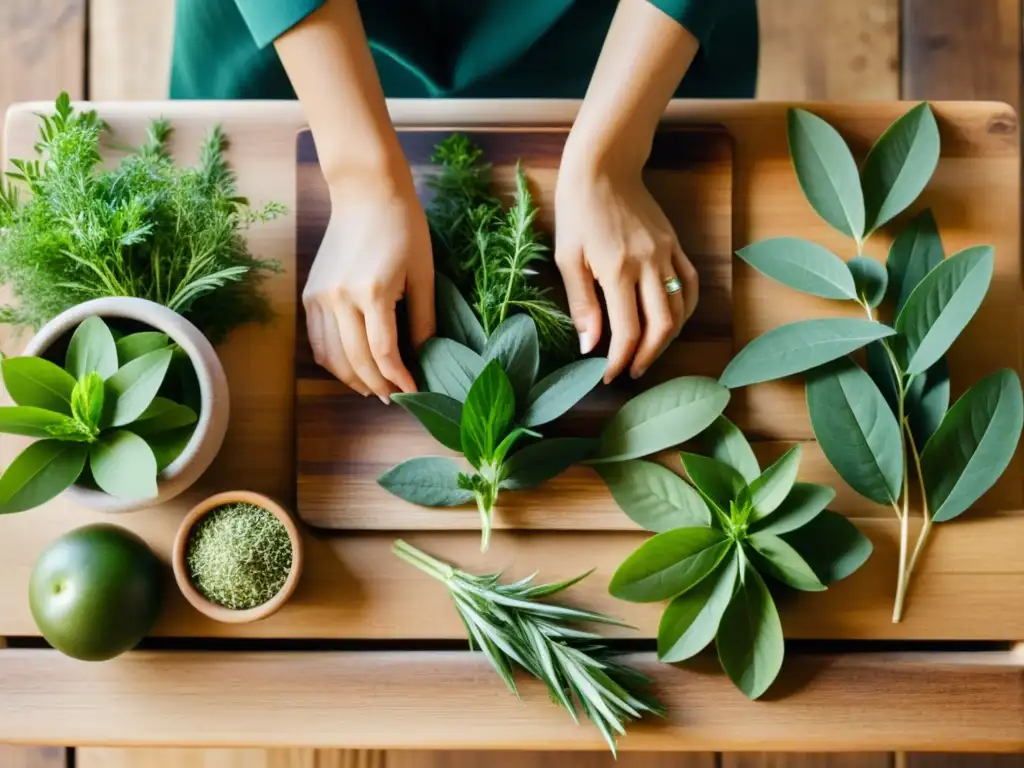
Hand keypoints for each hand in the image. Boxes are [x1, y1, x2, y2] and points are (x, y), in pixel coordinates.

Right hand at [302, 171, 434, 401]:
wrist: (366, 191)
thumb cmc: (404, 227)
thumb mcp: (424, 274)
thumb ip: (423, 320)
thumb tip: (424, 357)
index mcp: (373, 292)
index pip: (384, 353)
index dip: (399, 379)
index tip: (413, 391)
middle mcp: (340, 297)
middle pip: (356, 361)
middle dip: (377, 386)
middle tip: (394, 398)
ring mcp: (320, 296)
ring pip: (331, 357)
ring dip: (352, 380)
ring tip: (373, 388)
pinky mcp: (311, 294)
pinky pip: (318, 341)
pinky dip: (333, 361)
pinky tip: (352, 367)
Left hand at [554, 151, 697, 382]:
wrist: (603, 167)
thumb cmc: (577, 209)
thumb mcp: (567, 258)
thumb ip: (581, 304)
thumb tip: (588, 345)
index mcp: (618, 270)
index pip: (627, 331)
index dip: (619, 360)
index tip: (608, 375)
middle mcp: (649, 264)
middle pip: (662, 326)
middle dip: (647, 356)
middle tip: (631, 371)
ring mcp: (666, 254)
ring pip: (681, 308)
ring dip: (668, 337)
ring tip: (648, 352)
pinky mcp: (675, 244)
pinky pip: (691, 284)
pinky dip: (686, 309)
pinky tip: (672, 322)